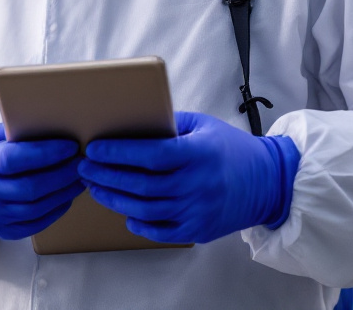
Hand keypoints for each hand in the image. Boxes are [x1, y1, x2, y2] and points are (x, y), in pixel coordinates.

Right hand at [0, 123, 84, 239]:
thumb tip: (56, 126)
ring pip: (36, 208)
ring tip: (80, 178)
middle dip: (62, 175)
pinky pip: (35, 224)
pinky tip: (67, 196)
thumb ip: (16, 133)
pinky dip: (55, 210)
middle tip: (82, 163)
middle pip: (29, 187)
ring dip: (63, 193)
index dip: (45, 153)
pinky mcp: (2, 231)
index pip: (13, 159)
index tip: (70, 146)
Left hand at [79, 111, 299, 243]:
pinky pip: (160, 231)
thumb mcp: (203, 126)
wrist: (269, 183)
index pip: (150, 154)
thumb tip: (131, 120)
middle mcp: (196, 185)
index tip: (93, 148)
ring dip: (114, 199)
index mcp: (197, 154)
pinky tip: (124, 212)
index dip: (118, 152)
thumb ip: (168, 123)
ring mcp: (197, 211)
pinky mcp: (198, 230)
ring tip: (95, 187)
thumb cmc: (232, 149)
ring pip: (145, 209)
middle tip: (84, 168)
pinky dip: (138, 223)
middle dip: (106, 176)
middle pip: (141, 184)